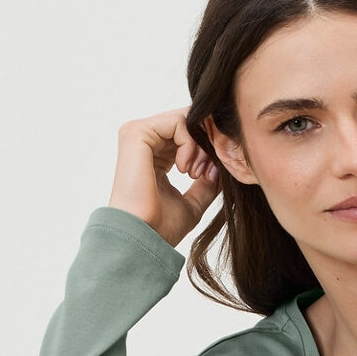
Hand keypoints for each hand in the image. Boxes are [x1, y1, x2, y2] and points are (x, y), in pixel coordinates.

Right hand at [110, 107, 223, 246]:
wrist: (143, 236)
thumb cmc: (160, 227)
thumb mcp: (192, 203)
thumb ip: (206, 185)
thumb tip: (220, 169)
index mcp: (154, 158)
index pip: (186, 136)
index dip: (206, 149)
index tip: (211, 174)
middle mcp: (144, 143)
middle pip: (188, 123)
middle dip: (205, 145)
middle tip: (205, 173)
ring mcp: (138, 136)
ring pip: (185, 120)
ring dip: (199, 145)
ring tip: (195, 173)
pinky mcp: (137, 132)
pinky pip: (177, 121)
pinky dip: (190, 142)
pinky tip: (185, 168)